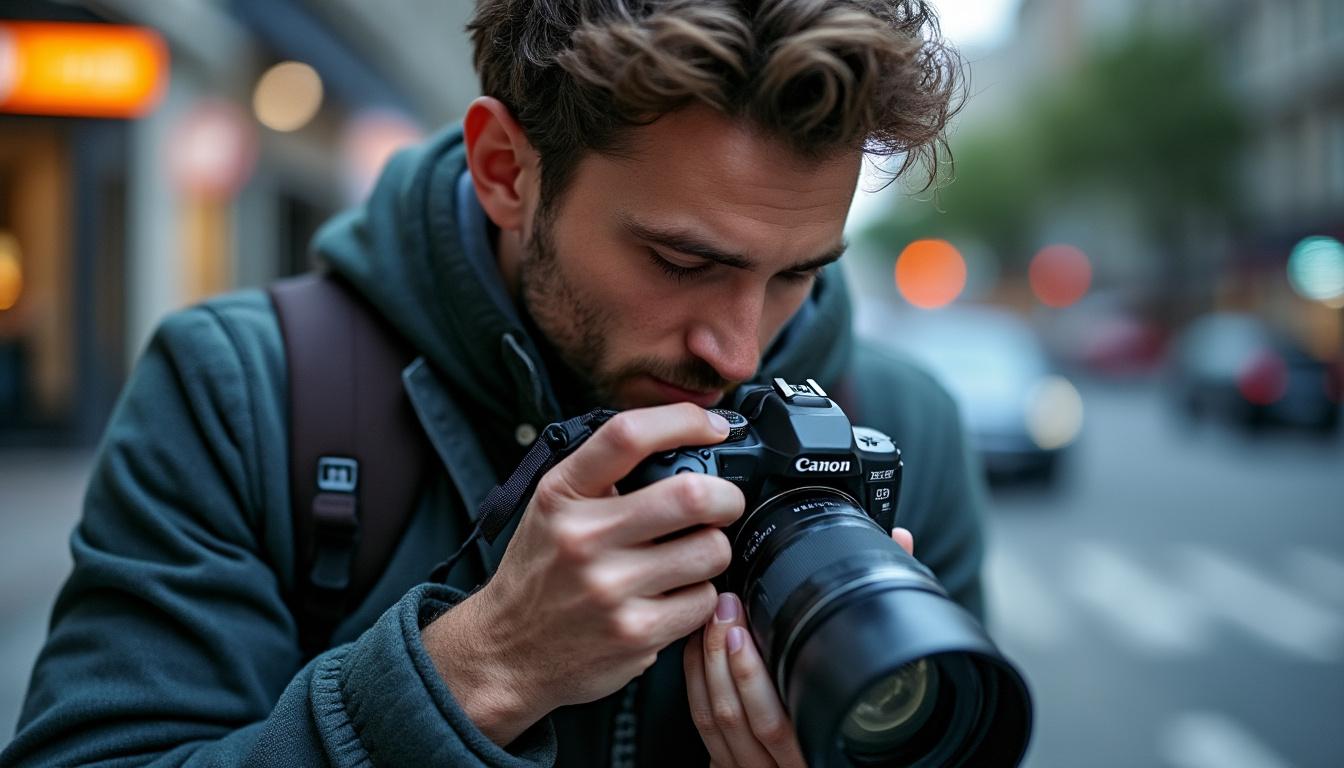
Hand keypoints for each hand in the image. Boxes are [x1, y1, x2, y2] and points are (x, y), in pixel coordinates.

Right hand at [422, 403, 743, 744]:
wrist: (506, 652)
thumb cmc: (540, 572)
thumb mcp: (552, 507)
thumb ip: (605, 474)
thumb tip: (685, 444)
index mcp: (562, 494)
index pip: (628, 435)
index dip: (685, 420)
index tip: (714, 427)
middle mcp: (583, 537)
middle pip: (692, 494)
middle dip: (727, 496)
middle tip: (725, 503)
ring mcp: (611, 588)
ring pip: (711, 550)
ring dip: (714, 549)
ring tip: (689, 556)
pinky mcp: (636, 633)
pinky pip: (705, 599)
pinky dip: (700, 595)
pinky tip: (673, 596)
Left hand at [684, 527, 915, 766]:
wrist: (831, 765)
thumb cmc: (865, 720)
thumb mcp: (874, 677)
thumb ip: (886, 613)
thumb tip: (898, 543)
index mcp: (820, 751)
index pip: (782, 723)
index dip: (753, 675)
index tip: (742, 627)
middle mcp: (786, 766)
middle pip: (741, 716)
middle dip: (724, 655)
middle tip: (723, 608)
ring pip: (718, 721)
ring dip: (707, 664)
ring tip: (711, 618)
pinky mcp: (730, 766)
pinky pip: (704, 727)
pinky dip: (696, 682)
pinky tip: (697, 648)